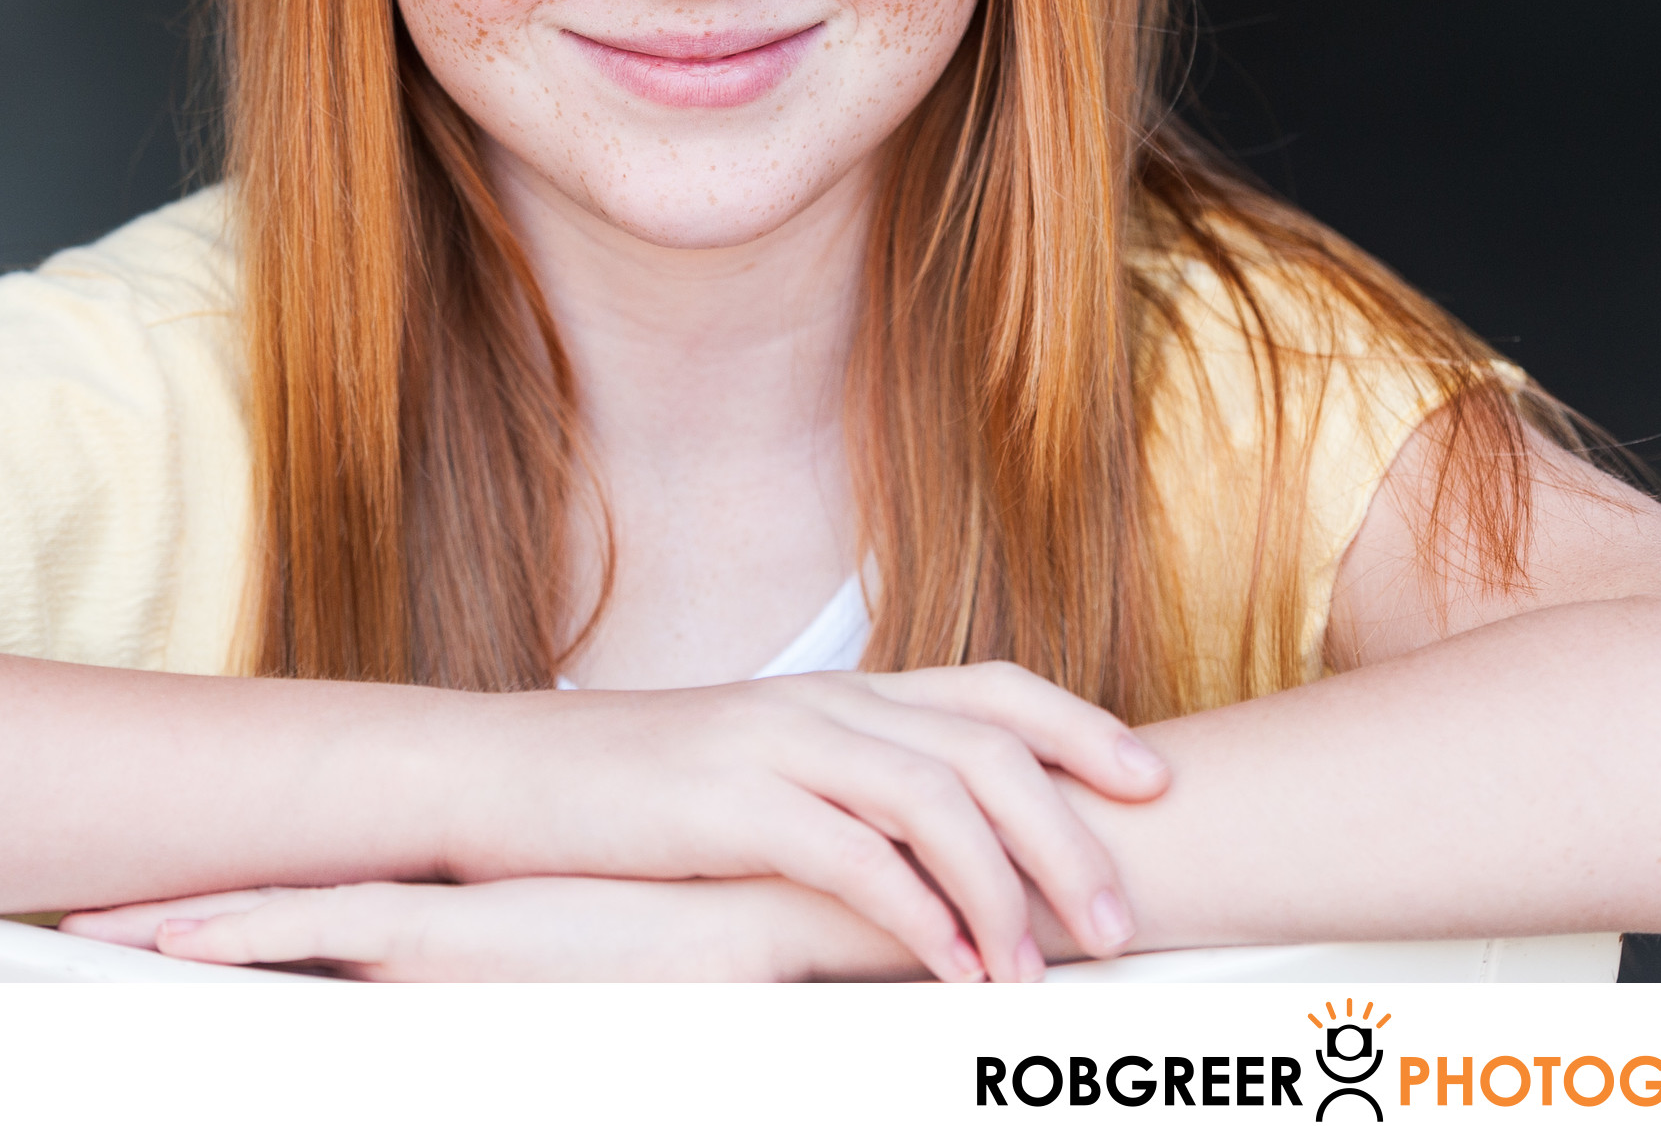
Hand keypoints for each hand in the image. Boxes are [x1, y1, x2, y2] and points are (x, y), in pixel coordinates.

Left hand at [63, 875, 917, 981]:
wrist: (744, 903)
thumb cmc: (676, 938)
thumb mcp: (580, 969)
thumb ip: (526, 978)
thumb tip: (494, 997)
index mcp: (438, 919)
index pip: (305, 910)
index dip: (217, 912)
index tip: (138, 918)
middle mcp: (415, 914)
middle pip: (265, 911)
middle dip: (165, 914)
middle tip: (73, 917)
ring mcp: (424, 923)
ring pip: (268, 919)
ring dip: (176, 924)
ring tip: (86, 930)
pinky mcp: (448, 938)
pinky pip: (317, 934)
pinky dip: (239, 933)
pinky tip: (174, 942)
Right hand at [440, 661, 1167, 983]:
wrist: (506, 775)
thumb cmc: (637, 792)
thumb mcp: (758, 767)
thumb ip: (846, 786)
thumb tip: (940, 849)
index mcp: (840, 690)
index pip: (992, 686)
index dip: (1082, 727)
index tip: (1154, 779)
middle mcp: (823, 703)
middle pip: (987, 747)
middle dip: (1070, 834)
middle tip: (1118, 920)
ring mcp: (778, 746)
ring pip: (936, 798)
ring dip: (1005, 889)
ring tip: (1040, 972)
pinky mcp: (730, 804)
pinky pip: (854, 858)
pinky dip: (919, 917)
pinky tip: (952, 970)